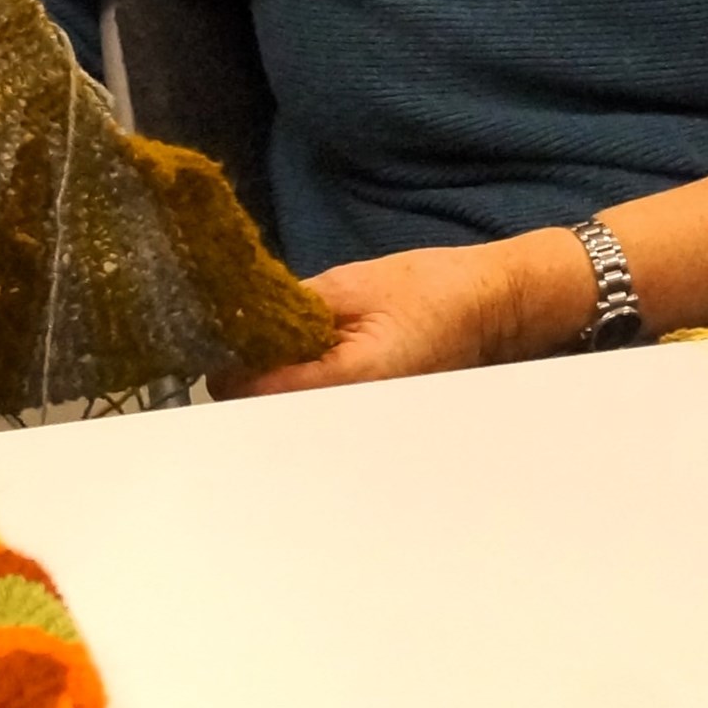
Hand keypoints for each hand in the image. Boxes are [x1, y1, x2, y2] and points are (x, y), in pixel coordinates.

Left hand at [220, 229, 595, 396]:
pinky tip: (300, 357)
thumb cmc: (431, 290)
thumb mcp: (348, 284)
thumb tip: (235, 323)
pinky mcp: (366, 415)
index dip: (229, 365)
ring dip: (271, 385)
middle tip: (239, 338)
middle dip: (246, 379)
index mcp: (347, 382)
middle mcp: (352, 417)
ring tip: (271, 344)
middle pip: (267, 416)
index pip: (257, 393)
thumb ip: (288, 308)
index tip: (216, 335)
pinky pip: (314, 409)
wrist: (492, 306)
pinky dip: (296, 387)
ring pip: (289, 416)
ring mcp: (361, 423)